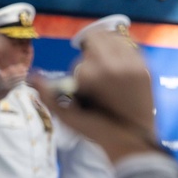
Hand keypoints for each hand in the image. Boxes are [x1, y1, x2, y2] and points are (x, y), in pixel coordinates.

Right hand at [37, 32, 154, 161]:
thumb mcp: (68, 116)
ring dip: (106, 46)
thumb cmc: (98, 129)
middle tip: (94, 67)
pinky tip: (120, 64)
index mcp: (91, 76)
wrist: (132, 139)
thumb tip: (32, 76)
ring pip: (114, 37)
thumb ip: (47, 95)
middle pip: (96, 38)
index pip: (80, 55)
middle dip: (91, 50)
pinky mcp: (145, 67)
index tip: (83, 79)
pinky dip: (122, 50)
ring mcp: (131, 64)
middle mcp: (112, 65)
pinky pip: (131, 44)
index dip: (79, 65)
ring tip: (107, 64)